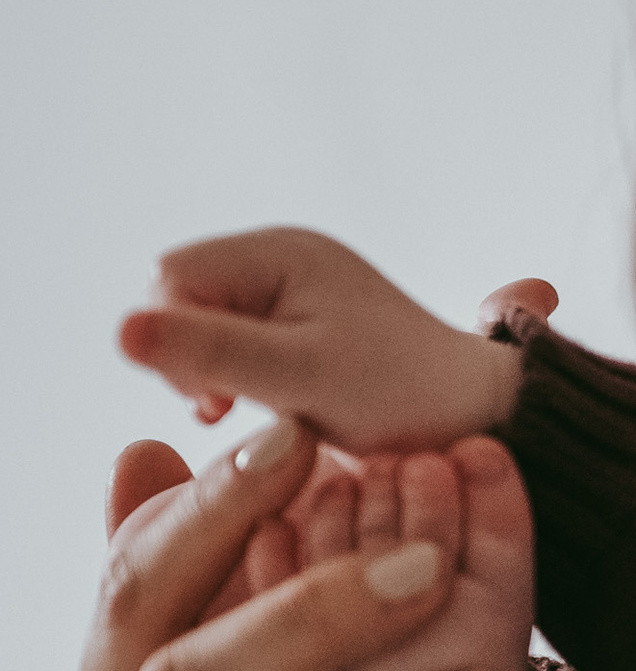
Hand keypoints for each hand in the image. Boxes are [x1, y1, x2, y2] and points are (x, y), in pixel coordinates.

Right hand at [122, 226, 525, 455]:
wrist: (480, 419)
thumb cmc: (401, 399)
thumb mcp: (300, 380)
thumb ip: (211, 354)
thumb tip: (120, 332)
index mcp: (282, 251)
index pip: (170, 279)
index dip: (174, 340)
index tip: (220, 398)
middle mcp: (284, 256)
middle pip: (180, 298)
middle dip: (191, 356)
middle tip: (236, 409)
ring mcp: (291, 289)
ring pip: (201, 324)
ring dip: (212, 372)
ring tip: (255, 411)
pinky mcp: (298, 324)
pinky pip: (231, 342)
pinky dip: (235, 379)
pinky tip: (258, 411)